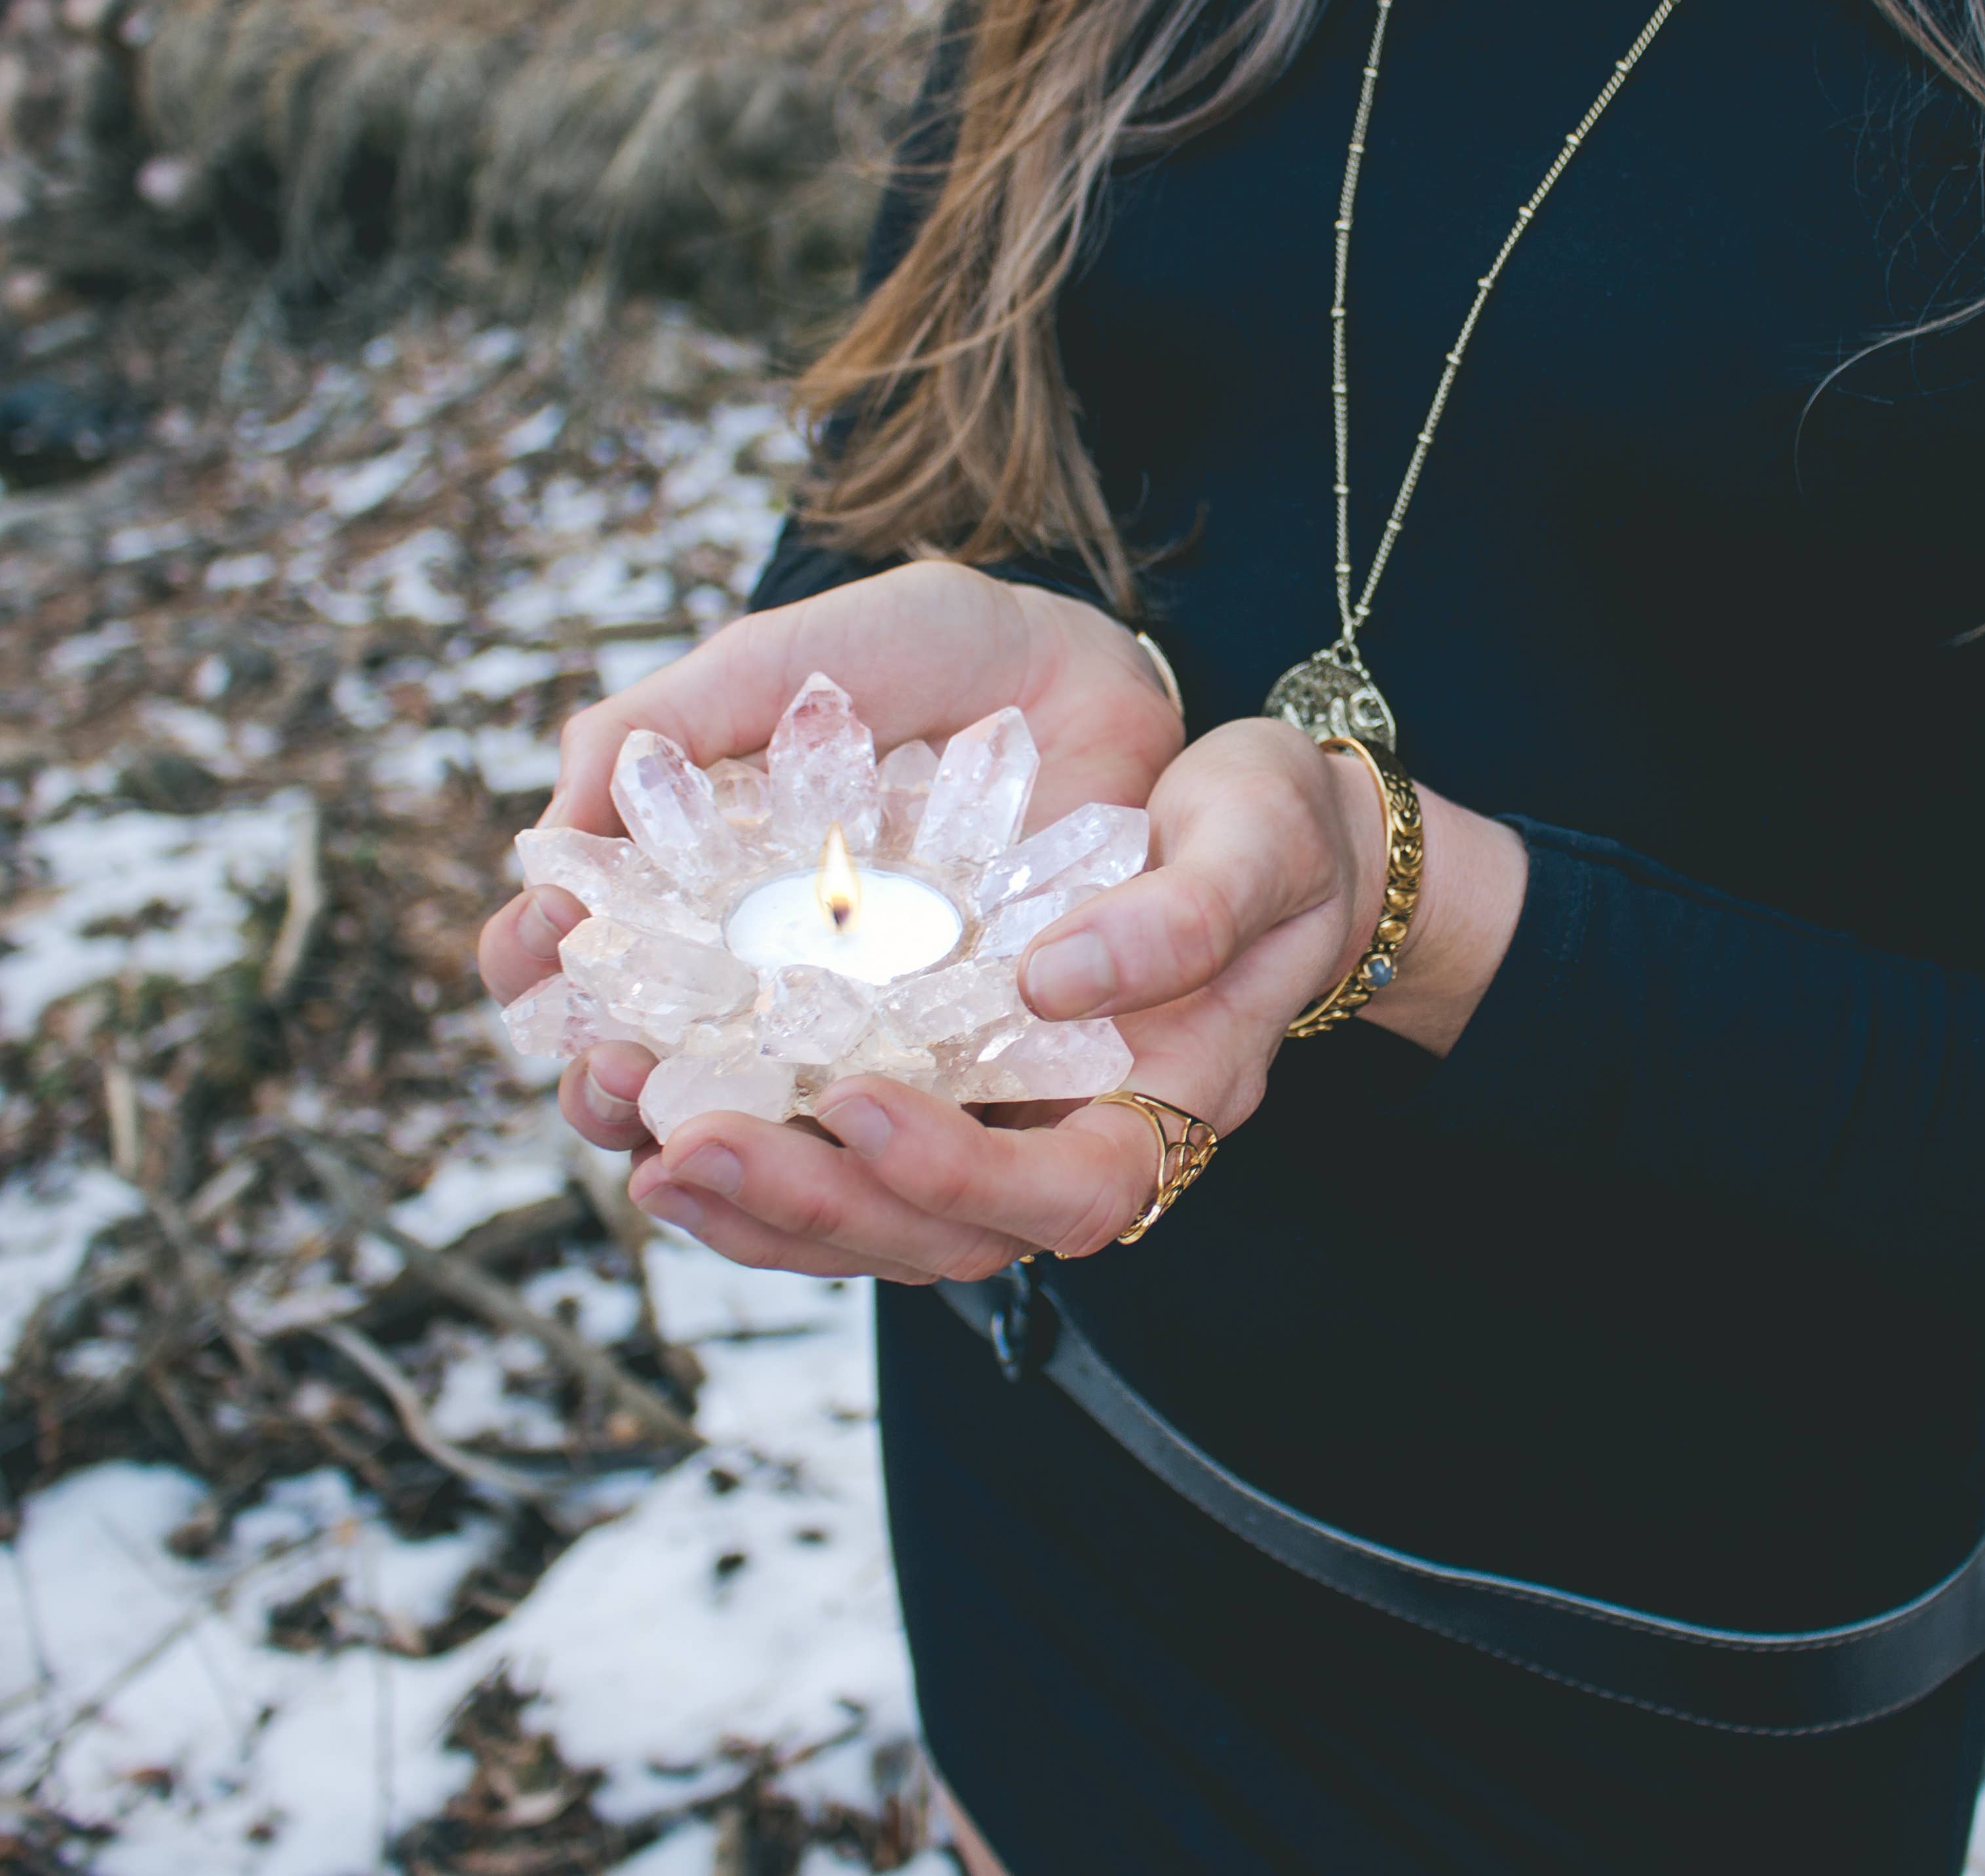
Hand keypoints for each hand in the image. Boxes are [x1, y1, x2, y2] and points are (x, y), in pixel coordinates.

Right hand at [474, 561, 1184, 1153]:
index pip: (580, 964)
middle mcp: (766, 981)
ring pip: (764, 1135)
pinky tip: (835, 1124)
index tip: (544, 934)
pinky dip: (863, 1152)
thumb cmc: (918, 650)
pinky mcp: (970, 1059)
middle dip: (604, 1085)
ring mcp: (866, 1029)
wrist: (1081, 661)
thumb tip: (544, 838)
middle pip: (648, 1077)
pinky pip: (910, 1136)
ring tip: (692, 1119)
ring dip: (713, 1141)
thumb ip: (656, 728)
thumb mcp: (775, 661)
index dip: (538, 966)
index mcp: (698, 895)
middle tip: (606, 1062)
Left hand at [618, 719, 1528, 1279]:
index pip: (1068, 1192)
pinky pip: (836, 1146)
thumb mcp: (1256, 845)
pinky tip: (653, 1087)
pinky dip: (746, 1131)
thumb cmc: (1276, 834)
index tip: (858, 1103)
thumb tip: (1056, 980)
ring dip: (746, 1188)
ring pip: (869, 1213)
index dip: (959, 1173)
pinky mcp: (938, 1081)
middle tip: (677, 1140)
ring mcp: (998, 1123)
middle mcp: (1069, 1141)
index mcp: (1166, 1106)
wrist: (1259, 827)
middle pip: (938, 1235)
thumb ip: (1181, 917)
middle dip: (805, 1200)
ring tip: (631, 1122)